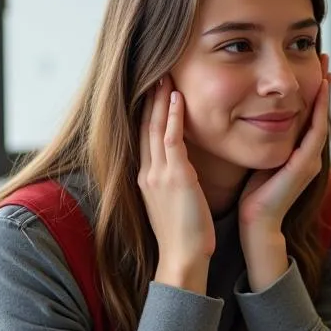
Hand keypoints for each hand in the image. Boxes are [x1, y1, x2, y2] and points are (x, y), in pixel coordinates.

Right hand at [138, 78, 214, 292]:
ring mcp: (158, 174)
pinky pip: (171, 140)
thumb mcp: (174, 203)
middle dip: (149, 98)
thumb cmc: (185, 236)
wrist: (183, 259)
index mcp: (147, 178)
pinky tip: (177, 98)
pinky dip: (173, 117)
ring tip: (165, 75)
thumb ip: (175, 183)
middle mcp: (147, 172)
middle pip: (145, 126)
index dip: (148, 111)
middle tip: (156, 72)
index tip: (153, 89)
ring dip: (160, 100)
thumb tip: (183, 171)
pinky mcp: (174, 177)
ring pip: (155, 127)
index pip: (145, 136)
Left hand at [238, 57, 330, 289]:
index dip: (309, 86)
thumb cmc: (251, 194)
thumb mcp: (256, 156)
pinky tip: (320, 89)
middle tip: (322, 54)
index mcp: (297, 150)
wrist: (255, 224)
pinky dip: (320, 109)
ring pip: (322, 116)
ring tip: (326, 65)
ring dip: (325, 90)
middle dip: (322, 82)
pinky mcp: (306, 165)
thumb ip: (258, 136)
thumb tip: (245, 113)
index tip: (307, 62)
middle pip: (319, 109)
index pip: (307, 111)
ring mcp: (310, 159)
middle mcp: (309, 153)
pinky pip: (316, 130)